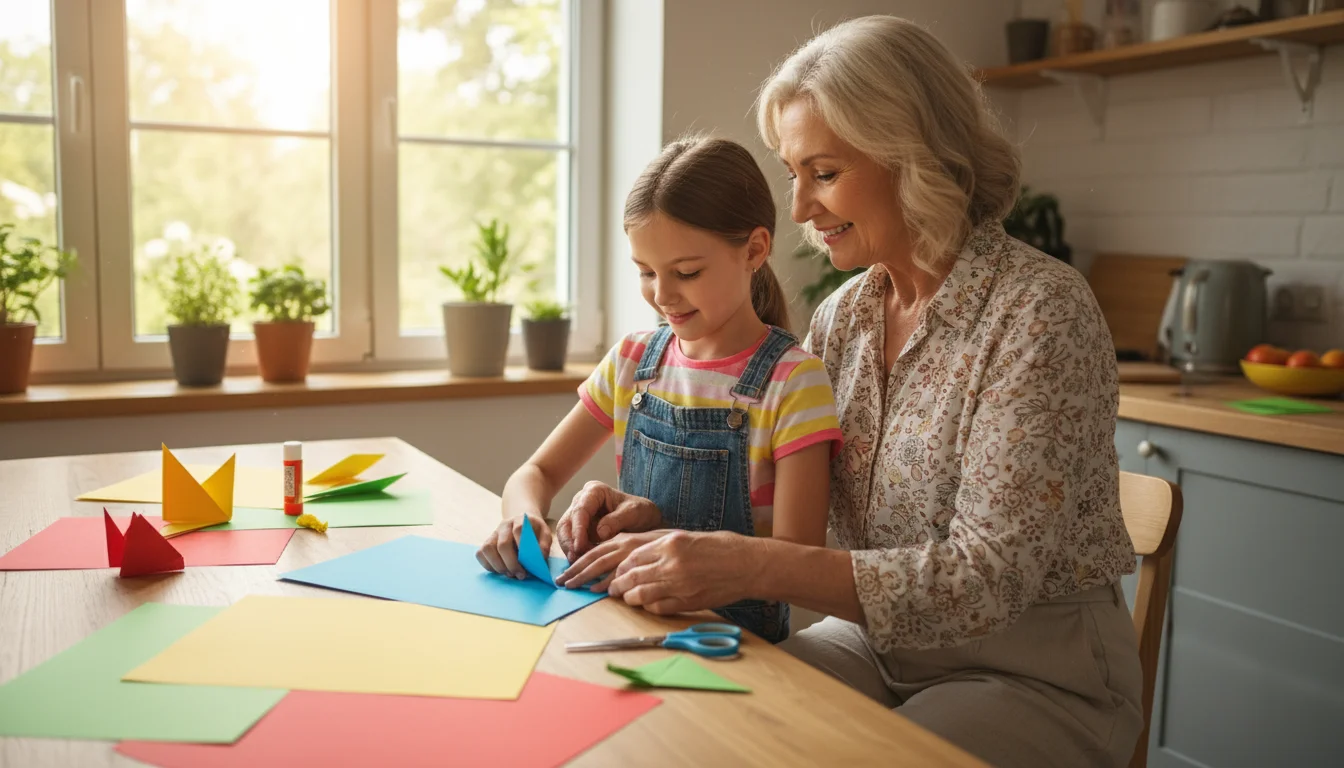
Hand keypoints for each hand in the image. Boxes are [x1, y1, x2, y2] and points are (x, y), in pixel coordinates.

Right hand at [476, 513, 550, 578]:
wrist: (522, 522)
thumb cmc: (534, 531)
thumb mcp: (545, 534)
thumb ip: (544, 545)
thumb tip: (539, 559)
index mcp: (520, 520)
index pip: (518, 530)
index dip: (522, 548)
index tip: (529, 564)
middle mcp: (504, 525)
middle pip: (502, 544)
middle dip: (511, 564)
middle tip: (520, 575)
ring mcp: (493, 533)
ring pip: (488, 549)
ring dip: (498, 565)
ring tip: (509, 574)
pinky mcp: (486, 542)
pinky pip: (480, 554)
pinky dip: (488, 565)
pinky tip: (500, 570)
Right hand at [555, 481, 662, 559]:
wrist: (645, 521)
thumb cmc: (641, 512)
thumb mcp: (634, 513)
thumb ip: (616, 520)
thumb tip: (600, 533)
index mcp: (594, 491)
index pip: (580, 510)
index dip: (578, 529)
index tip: (580, 547)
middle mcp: (582, 501)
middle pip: (567, 522)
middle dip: (570, 542)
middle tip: (576, 559)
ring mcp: (579, 517)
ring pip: (565, 534)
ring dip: (570, 550)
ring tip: (578, 564)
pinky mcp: (580, 531)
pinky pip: (571, 543)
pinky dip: (575, 554)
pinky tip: (581, 564)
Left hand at [555, 530, 670, 591]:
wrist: (701, 549)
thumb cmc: (674, 548)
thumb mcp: (648, 546)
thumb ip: (628, 555)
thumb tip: (610, 571)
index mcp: (626, 539)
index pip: (596, 551)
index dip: (579, 562)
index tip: (566, 573)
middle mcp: (630, 546)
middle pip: (596, 559)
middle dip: (577, 572)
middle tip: (561, 583)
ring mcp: (640, 557)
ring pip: (607, 568)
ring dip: (589, 580)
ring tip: (574, 588)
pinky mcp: (649, 569)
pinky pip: (626, 579)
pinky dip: (611, 585)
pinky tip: (601, 591)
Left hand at [608, 531, 761, 614]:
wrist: (748, 565)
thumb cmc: (722, 548)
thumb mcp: (688, 537)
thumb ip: (664, 546)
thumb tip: (639, 557)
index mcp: (671, 544)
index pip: (633, 557)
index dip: (621, 567)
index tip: (617, 571)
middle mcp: (672, 564)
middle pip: (633, 577)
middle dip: (619, 584)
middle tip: (613, 588)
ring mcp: (679, 585)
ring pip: (642, 595)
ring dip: (630, 598)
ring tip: (626, 598)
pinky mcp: (688, 602)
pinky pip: (659, 608)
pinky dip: (649, 608)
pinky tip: (647, 605)